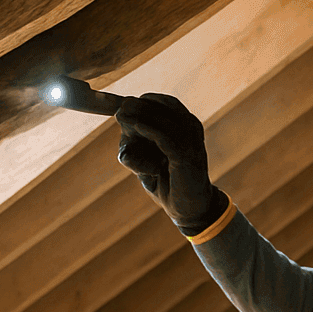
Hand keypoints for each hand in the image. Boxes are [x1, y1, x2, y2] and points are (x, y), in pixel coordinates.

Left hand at [115, 92, 227, 235]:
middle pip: (167, 106)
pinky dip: (147, 128)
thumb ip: (136, 154)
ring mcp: (191, 143)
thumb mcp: (149, 166)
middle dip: (141, 105)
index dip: (146, 101)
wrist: (191, 210)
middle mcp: (193, 132)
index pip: (168, 104)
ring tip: (121, 114)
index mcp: (189, 128)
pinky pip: (164, 137)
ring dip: (141, 114)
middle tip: (120, 108)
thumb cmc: (171, 186)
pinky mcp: (185, 157)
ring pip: (165, 118)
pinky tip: (132, 126)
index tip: (124, 105)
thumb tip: (119, 147)